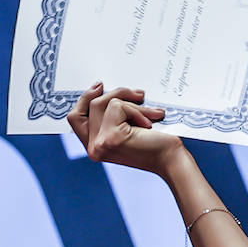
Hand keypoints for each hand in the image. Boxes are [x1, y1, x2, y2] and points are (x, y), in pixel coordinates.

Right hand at [66, 82, 181, 175]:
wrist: (172, 160)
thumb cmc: (156, 144)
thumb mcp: (128, 127)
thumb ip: (112, 115)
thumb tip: (103, 88)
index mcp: (94, 147)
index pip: (75, 118)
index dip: (85, 99)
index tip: (100, 86)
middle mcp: (93, 148)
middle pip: (91, 105)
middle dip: (117, 94)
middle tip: (139, 94)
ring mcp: (99, 144)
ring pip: (104, 102)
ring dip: (132, 103)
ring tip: (151, 114)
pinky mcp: (111, 137)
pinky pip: (117, 106)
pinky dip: (137, 110)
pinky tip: (150, 123)